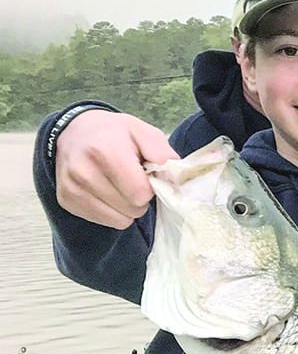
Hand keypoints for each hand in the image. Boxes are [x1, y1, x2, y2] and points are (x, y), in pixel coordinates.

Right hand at [54, 110, 176, 228]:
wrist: (74, 131)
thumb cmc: (114, 133)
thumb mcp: (143, 131)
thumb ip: (162, 153)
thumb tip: (175, 178)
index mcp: (106, 152)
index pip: (141, 194)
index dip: (151, 187)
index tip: (145, 175)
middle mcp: (83, 172)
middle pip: (132, 209)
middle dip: (140, 198)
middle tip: (132, 179)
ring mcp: (72, 188)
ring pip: (120, 220)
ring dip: (127, 207)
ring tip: (119, 184)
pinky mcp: (66, 200)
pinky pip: (105, 221)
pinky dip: (112, 211)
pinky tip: (106, 191)